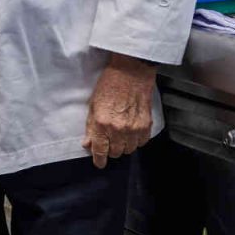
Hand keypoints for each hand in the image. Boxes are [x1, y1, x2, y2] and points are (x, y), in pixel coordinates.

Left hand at [81, 53, 156, 168]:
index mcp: (102, 124)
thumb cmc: (109, 84)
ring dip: (124, 146)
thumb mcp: (93, 104)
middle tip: (109, 141)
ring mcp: (134, 128)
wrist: (131, 71)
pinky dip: (136, 141)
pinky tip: (132, 132)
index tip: (99, 163)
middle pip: (116, 153)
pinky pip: (141, 143)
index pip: (100, 151)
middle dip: (111, 149)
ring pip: (129, 150)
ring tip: (121, 135)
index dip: (99, 160)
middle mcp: (118, 130)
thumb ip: (91, 127)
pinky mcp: (146, 125)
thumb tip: (88, 144)